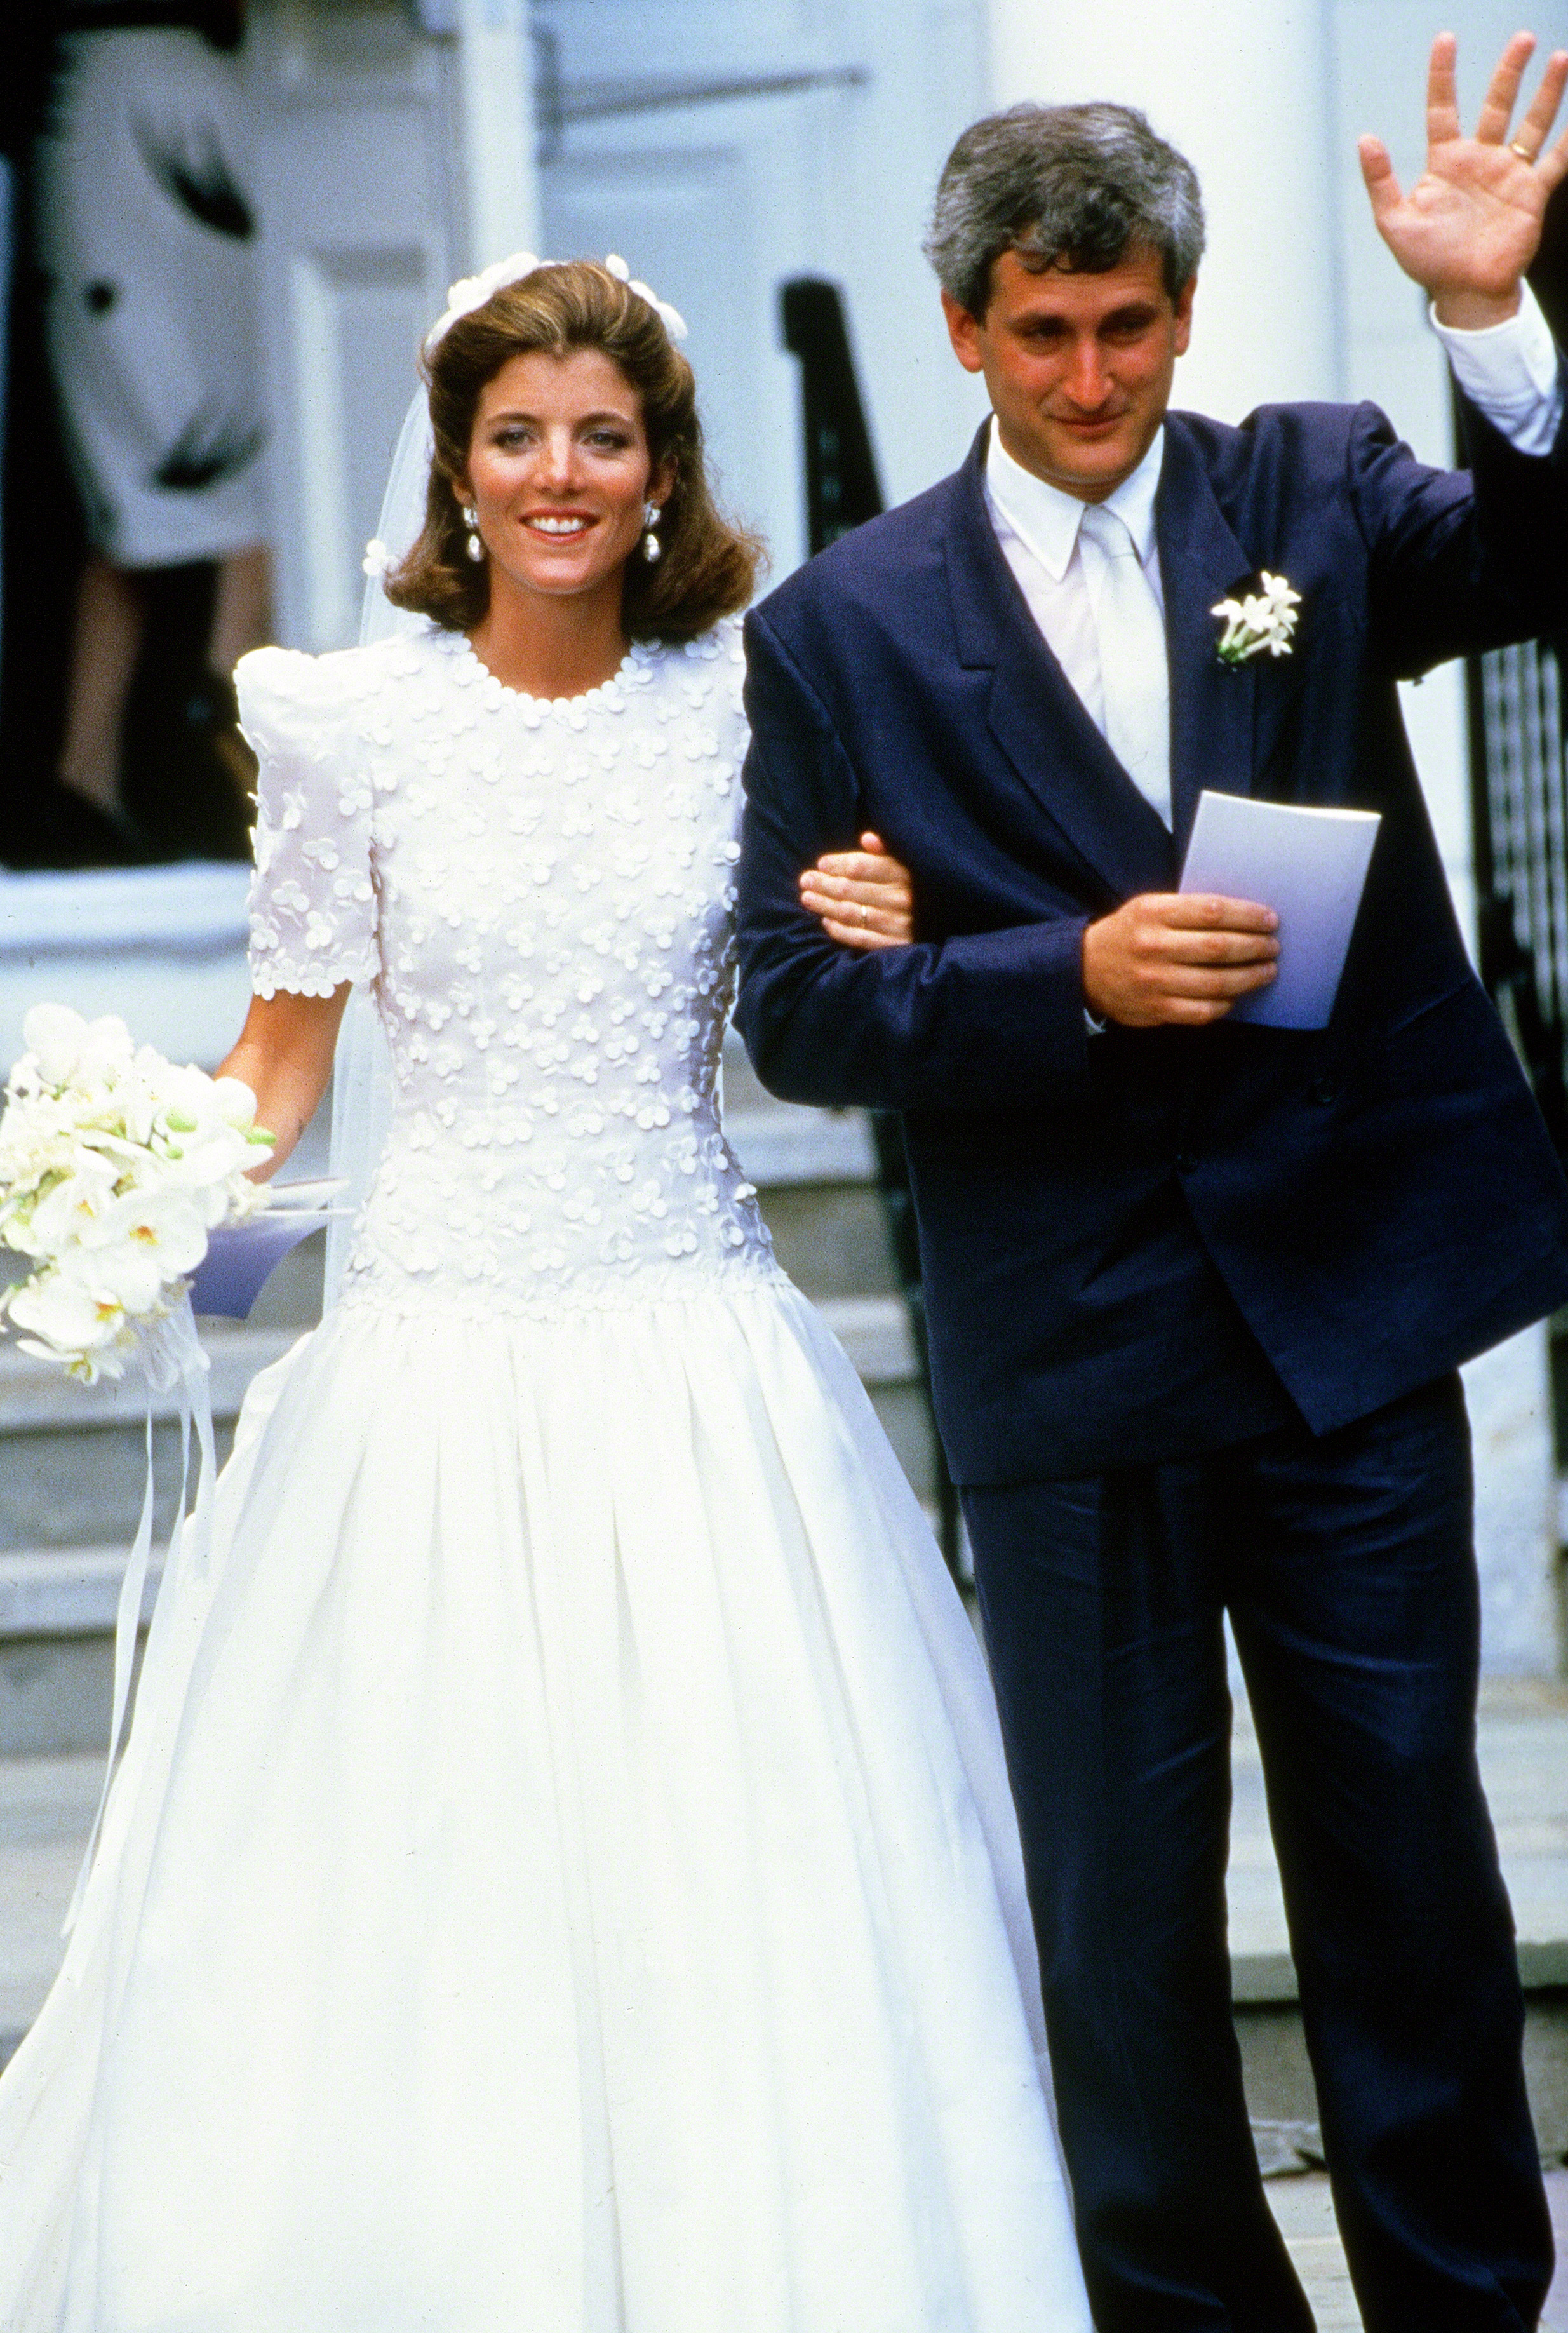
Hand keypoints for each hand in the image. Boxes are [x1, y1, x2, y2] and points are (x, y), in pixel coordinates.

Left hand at [799, 832, 913, 950]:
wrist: (932, 926)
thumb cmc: (910, 891)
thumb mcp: (903, 867)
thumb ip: (884, 853)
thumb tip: (867, 838)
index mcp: (902, 875)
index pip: (862, 867)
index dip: (838, 864)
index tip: (821, 864)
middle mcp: (900, 899)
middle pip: (851, 889)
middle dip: (824, 883)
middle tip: (805, 880)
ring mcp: (897, 924)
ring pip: (851, 913)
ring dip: (825, 905)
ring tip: (807, 898)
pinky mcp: (893, 946)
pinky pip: (859, 937)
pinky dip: (839, 930)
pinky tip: (825, 921)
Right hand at [1083, 893, 1278, 1027]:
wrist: (1084, 969)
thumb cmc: (1127, 934)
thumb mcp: (1148, 907)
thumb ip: (1187, 909)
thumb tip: (1241, 915)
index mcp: (1153, 913)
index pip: (1212, 911)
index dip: (1247, 916)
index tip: (1269, 919)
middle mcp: (1153, 946)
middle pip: (1219, 947)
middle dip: (1255, 947)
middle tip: (1273, 946)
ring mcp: (1154, 981)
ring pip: (1217, 982)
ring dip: (1250, 977)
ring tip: (1267, 971)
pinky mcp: (1156, 1008)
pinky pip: (1202, 1010)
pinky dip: (1225, 1004)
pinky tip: (1236, 996)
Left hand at [1358, 32, 1567, 325]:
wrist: (1465, 294)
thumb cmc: (1428, 262)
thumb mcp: (1395, 223)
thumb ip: (1381, 181)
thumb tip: (1366, 138)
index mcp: (1445, 163)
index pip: (1443, 108)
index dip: (1443, 75)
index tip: (1446, 39)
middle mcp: (1479, 161)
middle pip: (1496, 104)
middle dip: (1509, 72)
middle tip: (1523, 39)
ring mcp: (1507, 174)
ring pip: (1531, 123)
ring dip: (1546, 93)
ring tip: (1559, 58)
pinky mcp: (1531, 194)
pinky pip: (1555, 162)